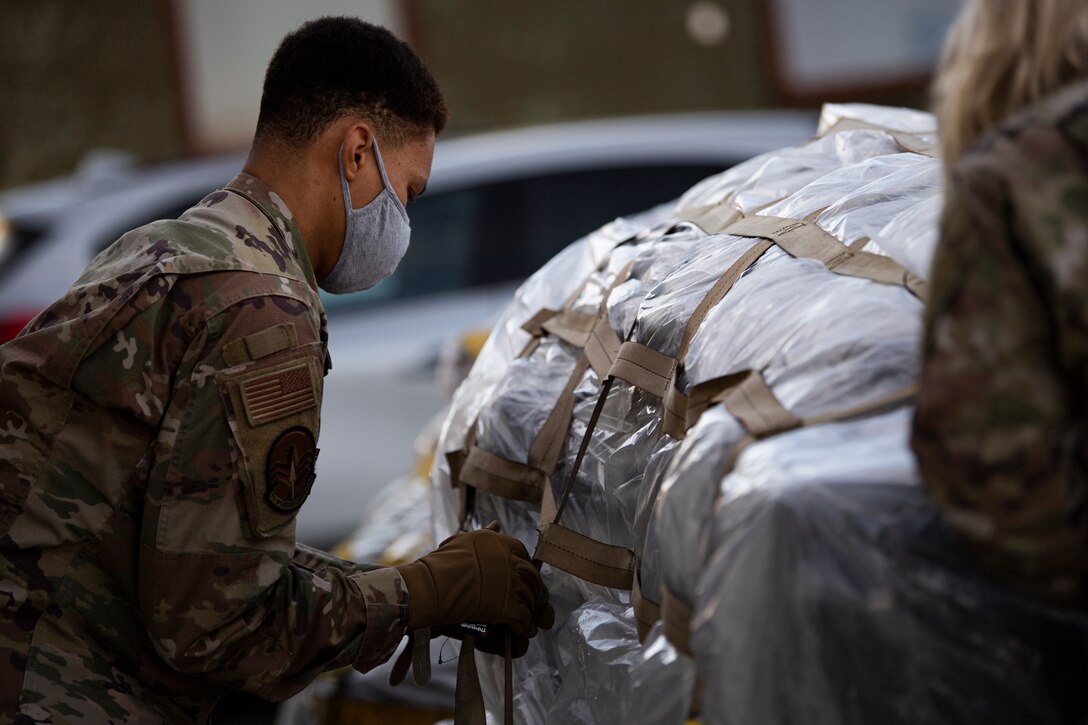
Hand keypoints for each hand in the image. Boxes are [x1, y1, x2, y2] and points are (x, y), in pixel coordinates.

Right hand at [396, 522, 553, 637]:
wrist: (428, 587)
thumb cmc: (440, 565)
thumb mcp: (464, 541)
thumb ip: (485, 535)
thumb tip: (497, 524)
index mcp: (503, 543)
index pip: (526, 558)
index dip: (525, 573)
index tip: (520, 583)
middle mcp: (512, 561)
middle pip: (533, 580)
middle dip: (533, 594)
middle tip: (529, 605)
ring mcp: (511, 584)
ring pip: (531, 600)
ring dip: (530, 613)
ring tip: (525, 622)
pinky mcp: (507, 607)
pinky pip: (523, 618)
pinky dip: (523, 627)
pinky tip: (520, 631)